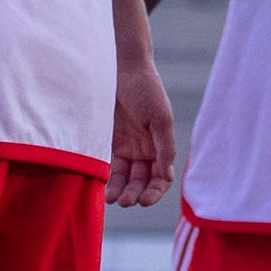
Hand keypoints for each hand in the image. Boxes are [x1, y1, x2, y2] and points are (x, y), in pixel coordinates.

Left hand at [108, 59, 176, 208]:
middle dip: (136, 194)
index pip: (161, 178)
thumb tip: (166, 175)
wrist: (121, 69)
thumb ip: (165, 147)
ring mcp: (128, 147)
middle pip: (142, 181)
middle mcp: (145, 150)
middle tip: (126, 201)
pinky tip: (104, 189)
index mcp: (161, 146)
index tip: (145, 200)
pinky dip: (108, 179)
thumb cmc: (146, 89)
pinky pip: (110, 167)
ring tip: (113, 199)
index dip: (155, 192)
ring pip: (126, 178)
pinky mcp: (110, 143)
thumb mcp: (160, 118)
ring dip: (121, 191)